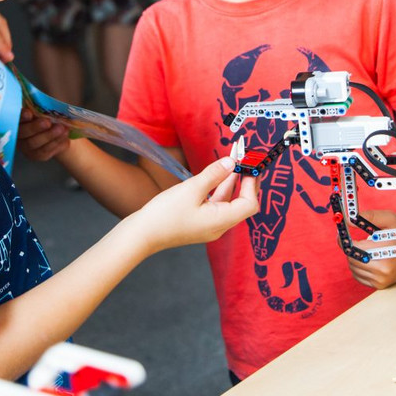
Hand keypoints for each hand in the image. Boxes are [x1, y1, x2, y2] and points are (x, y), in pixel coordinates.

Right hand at [18, 109, 71, 161]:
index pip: (16, 117)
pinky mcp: (37, 155)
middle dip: (36, 127)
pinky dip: (56, 144)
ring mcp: (27, 147)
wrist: (59, 129)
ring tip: (63, 129)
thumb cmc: (50, 114)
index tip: (29, 113)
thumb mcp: (46, 108)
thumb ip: (43, 107)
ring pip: (35, 144)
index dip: (22, 116)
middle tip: (48, 122)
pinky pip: (45, 152)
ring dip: (49, 136)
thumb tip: (47, 104)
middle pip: (24, 133)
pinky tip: (66, 138)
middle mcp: (19, 134)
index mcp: (18, 119)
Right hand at [133, 157, 258, 251]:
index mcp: (221, 221)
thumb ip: (214, 174)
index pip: (249, 204)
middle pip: (242, 203)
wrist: (142, 235)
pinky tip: (218, 176)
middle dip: (245, 180)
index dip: (252, 184)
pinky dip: (220, 189)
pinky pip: (216, 205)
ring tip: (234, 161)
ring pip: (228, 202)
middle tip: (247, 160)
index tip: (251, 165)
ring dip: (231, 182)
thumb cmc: (164, 215)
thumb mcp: (191, 189)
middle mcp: (219, 227)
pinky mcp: (200, 223)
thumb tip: (232, 162)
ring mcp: (210, 226)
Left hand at [346, 210, 395, 288]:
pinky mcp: (381, 285)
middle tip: (349, 239)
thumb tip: (347, 220)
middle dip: (349, 248)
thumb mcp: (388, 218)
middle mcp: (384, 270)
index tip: (341, 234)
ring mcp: (382, 280)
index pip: (354, 248)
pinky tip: (367, 258)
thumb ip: (367, 217)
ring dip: (354, 257)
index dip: (344, 240)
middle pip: (351, 259)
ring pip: (353, 268)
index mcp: (386, 252)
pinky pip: (358, 276)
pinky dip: (358, 267)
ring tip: (365, 247)